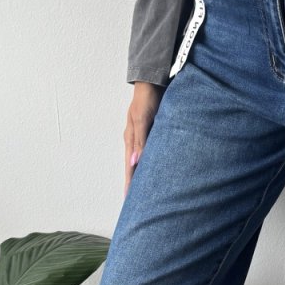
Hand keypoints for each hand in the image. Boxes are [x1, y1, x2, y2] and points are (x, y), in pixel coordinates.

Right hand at [125, 81, 164, 197]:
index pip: (130, 168)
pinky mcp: (151, 132)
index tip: (129, 201)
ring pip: (141, 162)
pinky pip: (149, 153)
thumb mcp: (143, 120)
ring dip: (142, 176)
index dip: (129, 184)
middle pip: (133, 168)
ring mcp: (142, 137)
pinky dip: (150, 164)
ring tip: (145, 191)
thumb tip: (134, 162)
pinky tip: (155, 170)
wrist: (153, 81)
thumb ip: (140, 141)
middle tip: (136, 203)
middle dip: (134, 185)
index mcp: (130, 140)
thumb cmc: (147, 99)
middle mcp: (135, 141)